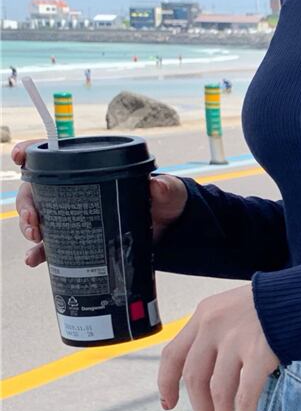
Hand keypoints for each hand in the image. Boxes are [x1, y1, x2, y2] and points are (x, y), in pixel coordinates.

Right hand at [11, 139, 187, 265]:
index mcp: (95, 170)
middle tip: (34, 220)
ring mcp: (75, 214)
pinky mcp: (79, 238)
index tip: (20, 156)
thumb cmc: (166, 201)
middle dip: (27, 202)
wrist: (171, 230)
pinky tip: (35, 259)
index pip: (57, 155)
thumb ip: (164, 188)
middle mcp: (78, 190)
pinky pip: (52, 244)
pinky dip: (40, 252)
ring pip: (39, 216)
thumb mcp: (168, 192)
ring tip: (35, 238)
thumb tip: (156, 186)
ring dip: (29, 226)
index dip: (32, 152)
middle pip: (38, 189)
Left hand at [157, 283, 280, 410]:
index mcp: (204, 314)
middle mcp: (214, 326)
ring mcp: (236, 340)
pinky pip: (245, 399)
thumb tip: (209, 370)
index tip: (169, 405)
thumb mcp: (235, 306)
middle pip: (195, 380)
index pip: (173, 354)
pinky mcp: (260, 354)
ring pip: (218, 395)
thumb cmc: (274, 302)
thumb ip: (218, 331)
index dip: (167, 383)